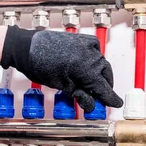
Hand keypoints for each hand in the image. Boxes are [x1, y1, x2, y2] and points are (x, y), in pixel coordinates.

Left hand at [0, 26, 122, 112]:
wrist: (29, 47)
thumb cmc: (40, 66)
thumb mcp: (62, 87)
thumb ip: (81, 96)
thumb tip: (92, 105)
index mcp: (86, 69)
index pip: (104, 88)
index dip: (110, 98)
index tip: (116, 104)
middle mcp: (91, 55)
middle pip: (105, 76)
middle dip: (103, 87)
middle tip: (98, 97)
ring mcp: (89, 45)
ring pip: (102, 65)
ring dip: (99, 75)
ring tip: (89, 85)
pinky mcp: (85, 39)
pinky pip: (96, 53)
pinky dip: (94, 62)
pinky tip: (86, 69)